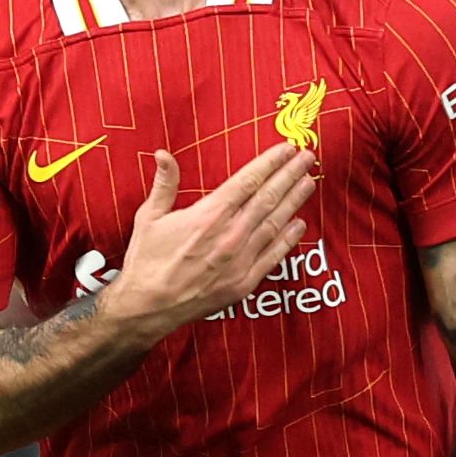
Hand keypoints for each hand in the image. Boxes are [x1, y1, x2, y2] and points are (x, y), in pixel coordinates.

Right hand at [96, 144, 317, 333]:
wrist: (147, 307)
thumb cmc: (146, 261)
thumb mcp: (149, 217)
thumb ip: (164, 184)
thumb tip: (162, 154)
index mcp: (208, 215)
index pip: (248, 181)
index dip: (271, 162)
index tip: (286, 148)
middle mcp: (230, 235)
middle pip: (268, 198)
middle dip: (290, 175)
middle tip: (308, 158)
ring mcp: (240, 260)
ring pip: (275, 223)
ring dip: (294, 201)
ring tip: (309, 183)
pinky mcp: (244, 283)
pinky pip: (273, 256)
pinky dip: (288, 239)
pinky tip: (300, 224)